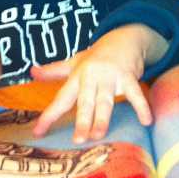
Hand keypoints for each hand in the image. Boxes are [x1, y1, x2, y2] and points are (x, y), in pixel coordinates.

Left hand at [30, 25, 165, 142]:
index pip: (61, 98)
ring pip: (106, 99)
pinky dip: (142, 107)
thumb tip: (31, 72)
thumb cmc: (97, 55)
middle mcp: (92, 76)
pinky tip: (146, 121)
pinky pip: (136, 93)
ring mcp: (111, 76)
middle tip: (78, 140)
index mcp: (78, 76)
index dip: (49, 115)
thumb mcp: (75, 61)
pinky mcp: (128, 76)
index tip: (38, 132)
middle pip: (86, 101)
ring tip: (99, 135)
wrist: (123, 37)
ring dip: (103, 118)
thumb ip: (54, 70)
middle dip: (82, 120)